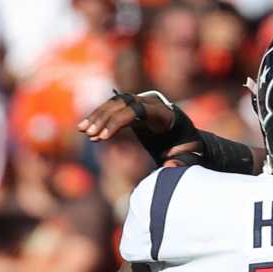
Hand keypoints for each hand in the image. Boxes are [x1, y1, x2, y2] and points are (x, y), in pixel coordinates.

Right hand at [77, 90, 196, 163]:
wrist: (188, 139)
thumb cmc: (189, 150)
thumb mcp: (190, 157)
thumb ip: (182, 163)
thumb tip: (169, 168)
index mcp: (164, 114)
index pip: (137, 110)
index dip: (117, 121)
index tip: (103, 137)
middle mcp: (152, 103)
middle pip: (123, 103)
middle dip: (104, 118)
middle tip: (89, 135)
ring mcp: (143, 103)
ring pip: (116, 102)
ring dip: (98, 115)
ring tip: (82, 130)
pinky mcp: (135, 108)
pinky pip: (114, 107)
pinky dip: (100, 116)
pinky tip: (86, 128)